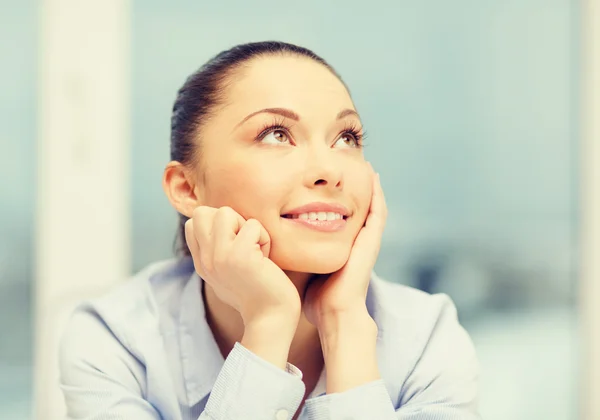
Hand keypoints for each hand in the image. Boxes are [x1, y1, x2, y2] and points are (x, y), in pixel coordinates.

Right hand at [185, 206, 300, 327]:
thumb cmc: (260, 294)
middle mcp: (205, 260)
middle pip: (202, 212)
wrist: (272, 319)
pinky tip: (266, 260)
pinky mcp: (239, 257)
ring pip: (225, 212)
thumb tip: (218, 221)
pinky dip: (265, 238)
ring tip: (255, 249)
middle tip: (245, 242)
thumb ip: (218, 252)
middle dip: (229, 219)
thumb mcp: (228, 272)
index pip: (192, 223)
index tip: (235, 243)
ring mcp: (220, 258)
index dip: (217, 224)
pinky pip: (253, 225)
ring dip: (247, 226)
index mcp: (202, 264)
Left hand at [304, 165, 387, 327]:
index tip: (332, 182)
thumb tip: (271, 250)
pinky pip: (378, 214)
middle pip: (360, 209)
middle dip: (356, 188)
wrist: (334, 314)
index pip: (344, 218)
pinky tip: (374, 179)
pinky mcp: (371, 243)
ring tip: (367, 165)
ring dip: (371, 187)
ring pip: (373, 207)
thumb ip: (296, 258)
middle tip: (352, 165)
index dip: (340, 200)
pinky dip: (377, 196)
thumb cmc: (316, 300)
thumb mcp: (304, 271)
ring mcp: (366, 243)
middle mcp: (357, 243)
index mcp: (343, 249)